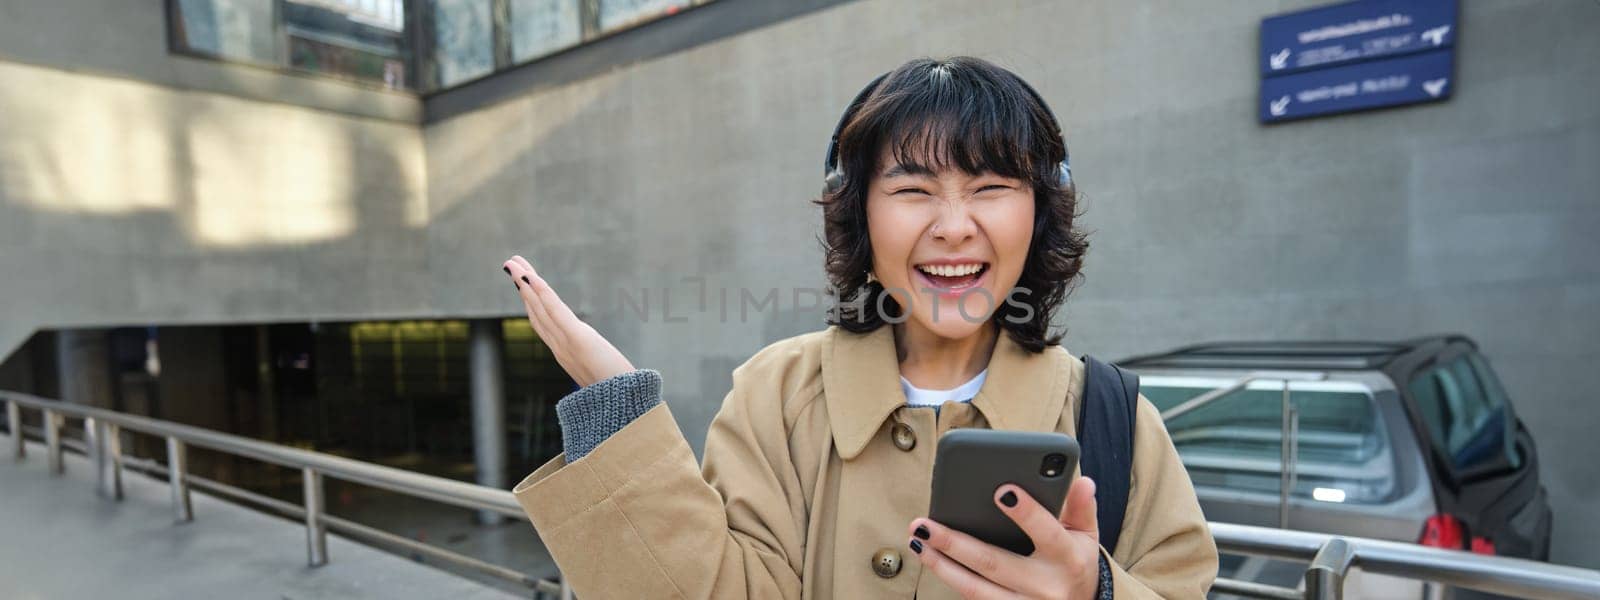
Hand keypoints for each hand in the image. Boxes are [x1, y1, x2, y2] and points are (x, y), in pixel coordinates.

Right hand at [502, 255, 634, 386]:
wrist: (624, 411)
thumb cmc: (620, 397)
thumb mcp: (606, 378)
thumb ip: (600, 369)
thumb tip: (610, 368)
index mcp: (566, 355)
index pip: (543, 324)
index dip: (531, 303)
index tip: (523, 284)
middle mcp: (560, 349)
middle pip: (536, 312)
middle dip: (523, 287)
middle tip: (510, 264)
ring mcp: (566, 345)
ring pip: (540, 308)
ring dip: (526, 283)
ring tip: (513, 263)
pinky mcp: (578, 340)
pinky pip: (555, 312)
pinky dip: (541, 293)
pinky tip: (530, 277)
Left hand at [908, 477, 1101, 598]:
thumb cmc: (1076, 562)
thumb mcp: (1086, 535)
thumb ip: (1082, 507)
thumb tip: (1082, 481)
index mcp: (1068, 559)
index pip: (1047, 533)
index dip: (1026, 513)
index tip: (1002, 491)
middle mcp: (1045, 587)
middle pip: (994, 564)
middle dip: (955, 543)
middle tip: (925, 524)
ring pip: (975, 589)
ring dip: (941, 565)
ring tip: (918, 541)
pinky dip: (952, 581)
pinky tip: (931, 560)